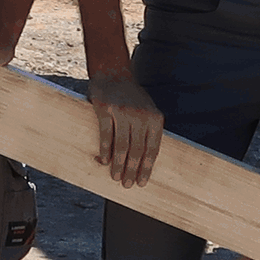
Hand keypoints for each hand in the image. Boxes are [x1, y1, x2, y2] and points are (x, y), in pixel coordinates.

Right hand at [90, 69, 164, 186]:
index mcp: (155, 119)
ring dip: (118, 165)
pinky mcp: (106, 109)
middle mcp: (141, 115)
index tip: (142, 182)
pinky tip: (104, 161)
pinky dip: (105, 150)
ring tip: (115, 177)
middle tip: (127, 185)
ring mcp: (123, 112)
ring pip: (122, 146)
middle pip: (137, 150)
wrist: (113, 74)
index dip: (147, 168)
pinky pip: (106, 135)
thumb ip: (148, 132)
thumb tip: (144, 162)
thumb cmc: (131, 98)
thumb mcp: (147, 112)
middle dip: (132, 170)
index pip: (152, 149)